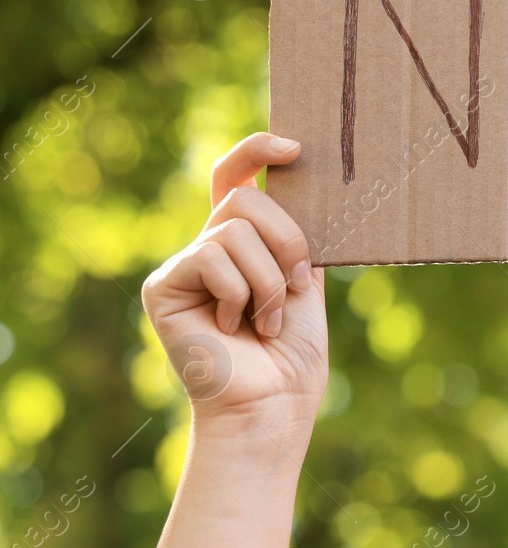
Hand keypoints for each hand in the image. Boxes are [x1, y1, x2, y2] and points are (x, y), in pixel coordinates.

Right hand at [141, 133, 327, 443]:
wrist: (274, 401)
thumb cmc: (294, 349)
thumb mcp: (305, 278)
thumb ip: (294, 232)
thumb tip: (294, 177)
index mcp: (244, 240)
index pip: (236, 176)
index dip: (256, 150)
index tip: (293, 146)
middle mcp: (208, 246)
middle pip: (247, 199)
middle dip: (289, 240)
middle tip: (297, 286)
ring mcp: (182, 264)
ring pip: (235, 230)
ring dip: (269, 279)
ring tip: (265, 320)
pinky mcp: (162, 286)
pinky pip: (212, 257)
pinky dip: (240, 293)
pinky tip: (232, 327)